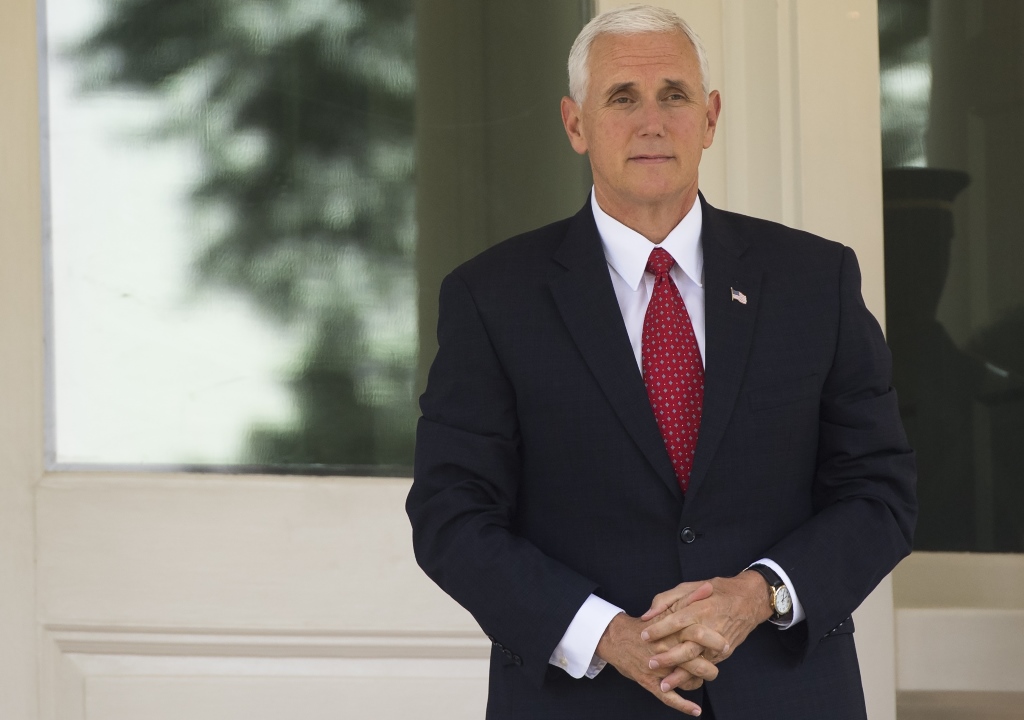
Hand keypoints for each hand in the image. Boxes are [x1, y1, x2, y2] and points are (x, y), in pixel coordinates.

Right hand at [596, 582, 726, 715]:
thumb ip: (689, 596)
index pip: (697, 635)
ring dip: (699, 681)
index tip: (725, 642)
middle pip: (694, 661)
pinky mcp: (650, 683)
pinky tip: (696, 710)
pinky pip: (669, 697)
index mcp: (670, 631)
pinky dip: (684, 705)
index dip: (714, 641)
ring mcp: (658, 669)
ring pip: (686, 680)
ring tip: (706, 675)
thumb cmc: (646, 622)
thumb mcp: (667, 605)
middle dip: (710, 665)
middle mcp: (665, 650)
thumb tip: (708, 587)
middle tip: (718, 661)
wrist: (616, 637)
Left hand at [640, 571, 772, 691]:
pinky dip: (692, 677)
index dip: (659, 629)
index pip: (677, 621)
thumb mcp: (690, 586)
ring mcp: (719, 643)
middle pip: (688, 647)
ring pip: (698, 663)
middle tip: (650, 663)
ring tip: (663, 684)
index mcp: (702, 609)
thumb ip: (666, 599)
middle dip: (668, 657)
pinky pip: (706, 667)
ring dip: (680, 675)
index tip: (643, 635)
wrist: (749, 600)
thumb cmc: (716, 590)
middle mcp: (711, 628)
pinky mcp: (724, 653)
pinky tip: (679, 682)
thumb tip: (647, 615)